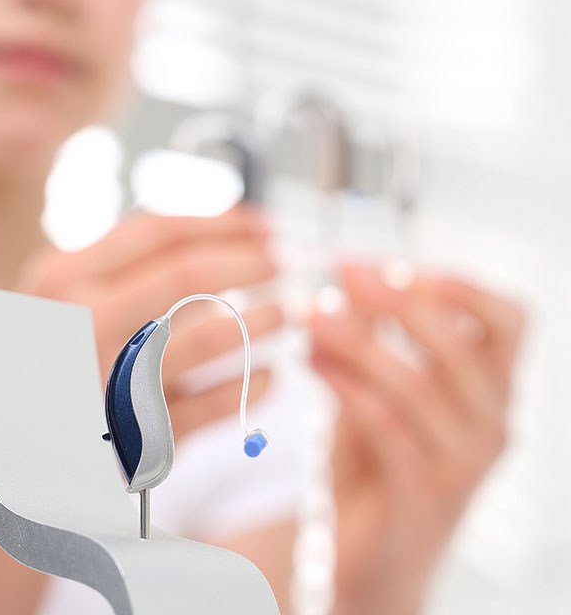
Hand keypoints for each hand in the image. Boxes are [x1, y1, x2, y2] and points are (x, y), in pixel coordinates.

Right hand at [18, 206, 283, 440]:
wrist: (5, 454)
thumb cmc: (46, 365)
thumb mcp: (58, 301)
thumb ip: (120, 266)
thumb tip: (218, 234)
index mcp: (61, 278)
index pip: (156, 231)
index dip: (221, 223)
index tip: (263, 226)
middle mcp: (80, 323)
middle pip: (188, 273)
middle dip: (250, 262)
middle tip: (284, 263)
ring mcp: (105, 380)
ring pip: (208, 338)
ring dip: (260, 321)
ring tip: (284, 314)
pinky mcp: (131, 436)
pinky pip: (211, 406)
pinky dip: (251, 387)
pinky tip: (269, 376)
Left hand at [309, 263, 524, 614]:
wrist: (368, 557)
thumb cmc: (374, 466)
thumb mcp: (375, 391)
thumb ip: (370, 343)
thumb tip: (344, 283)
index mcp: (487, 387)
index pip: (507, 320)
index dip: (458, 284)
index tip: (395, 262)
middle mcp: (489, 421)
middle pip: (460, 344)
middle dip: (396, 301)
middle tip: (343, 274)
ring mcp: (462, 462)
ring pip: (418, 383)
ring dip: (358, 341)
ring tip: (311, 315)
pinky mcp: (424, 494)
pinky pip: (387, 427)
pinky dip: (346, 386)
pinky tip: (312, 362)